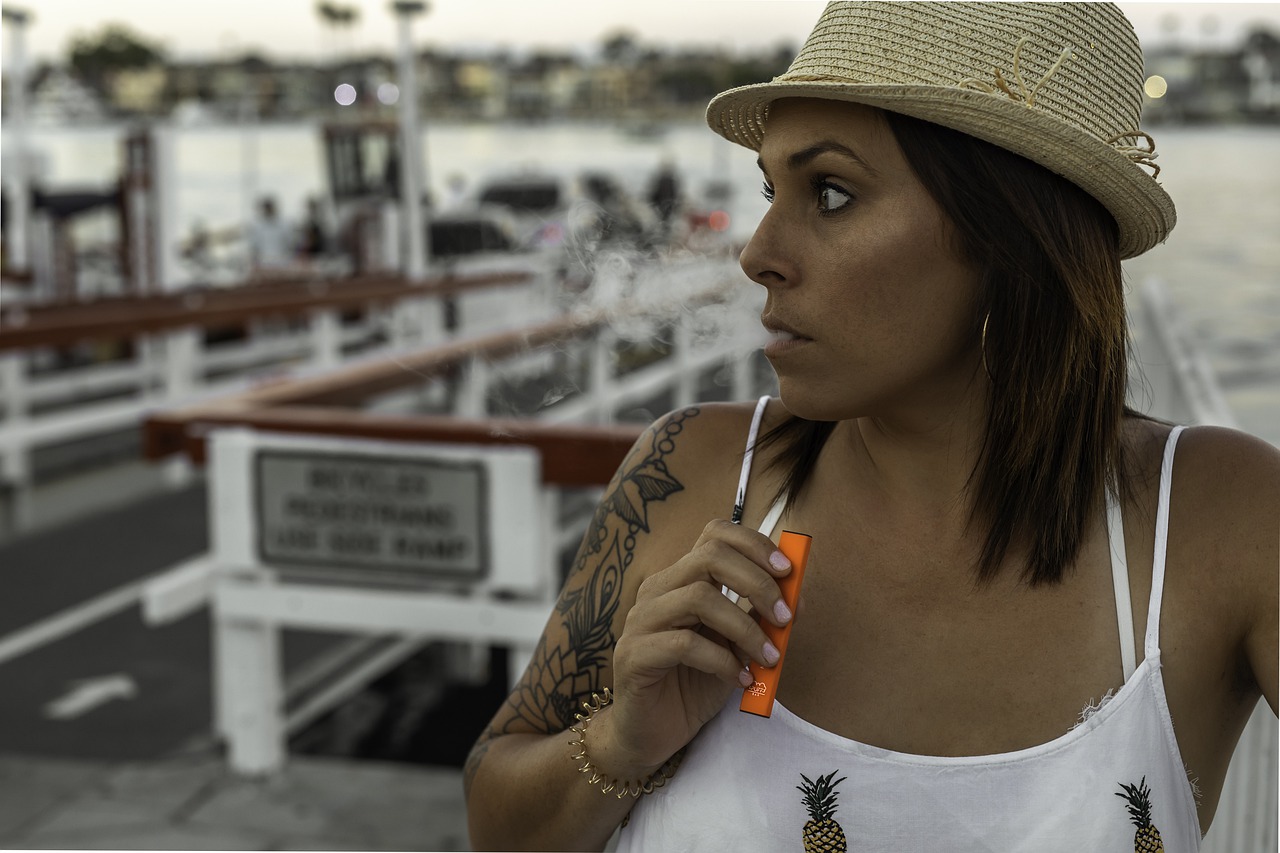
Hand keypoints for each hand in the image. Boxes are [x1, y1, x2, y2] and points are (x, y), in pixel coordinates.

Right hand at [605, 519, 794, 769]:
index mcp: (681, 579)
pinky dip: (722, 660)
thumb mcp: (737, 647)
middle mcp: (657, 590)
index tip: (787, 570)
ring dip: (745, 627)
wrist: (652, 735)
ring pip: (698, 597)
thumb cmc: (694, 684)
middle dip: (757, 583)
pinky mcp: (633, 654)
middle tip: (785, 617)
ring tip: (768, 659)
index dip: (753, 543)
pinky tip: (741, 680)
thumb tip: (798, 596)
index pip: (714, 534)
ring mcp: (640, 620)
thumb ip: (760, 618)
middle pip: (709, 557)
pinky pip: (683, 644)